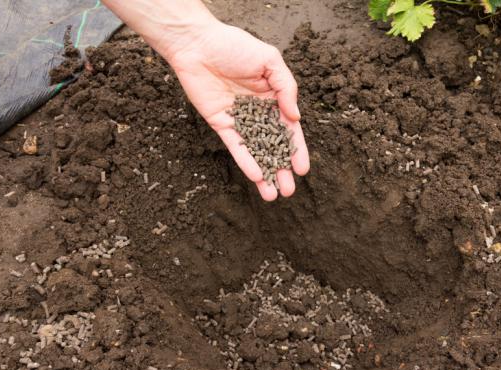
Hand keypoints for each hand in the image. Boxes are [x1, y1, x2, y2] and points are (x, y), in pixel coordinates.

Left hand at [164, 21, 309, 200]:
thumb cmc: (235, 46)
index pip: (289, 130)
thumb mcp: (270, 60)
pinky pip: (236, 146)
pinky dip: (246, 161)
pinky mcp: (222, 124)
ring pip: (256, 151)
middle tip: (289, 190)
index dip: (297, 150)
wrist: (197, 44)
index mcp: (274, 98)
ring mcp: (240, 120)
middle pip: (274, 146)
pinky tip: (256, 176)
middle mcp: (259, 112)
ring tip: (273, 194)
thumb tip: (295, 117)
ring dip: (265, 173)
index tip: (303, 170)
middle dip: (282, 169)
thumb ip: (286, 87)